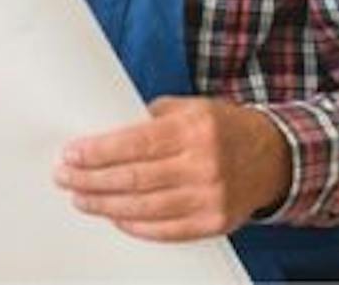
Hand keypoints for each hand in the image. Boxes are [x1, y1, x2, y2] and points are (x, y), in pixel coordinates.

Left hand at [53, 97, 293, 241]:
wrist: (273, 157)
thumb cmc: (222, 128)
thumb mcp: (191, 108)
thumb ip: (150, 118)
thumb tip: (104, 133)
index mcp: (194, 129)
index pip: (134, 143)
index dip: (97, 152)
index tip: (71, 154)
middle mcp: (203, 164)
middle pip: (134, 178)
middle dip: (91, 179)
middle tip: (65, 178)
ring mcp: (211, 198)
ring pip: (144, 208)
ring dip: (105, 205)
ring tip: (81, 198)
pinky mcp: (214, 223)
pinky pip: (165, 230)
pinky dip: (135, 226)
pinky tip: (115, 216)